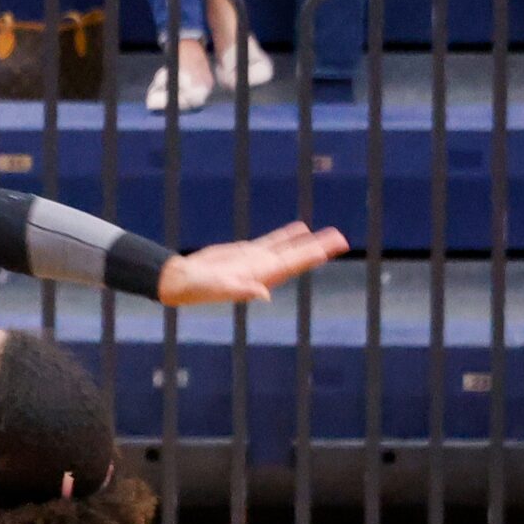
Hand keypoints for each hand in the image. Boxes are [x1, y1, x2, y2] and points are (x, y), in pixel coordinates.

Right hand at [157, 220, 349, 304]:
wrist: (181, 282)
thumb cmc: (197, 289)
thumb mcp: (220, 289)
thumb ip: (242, 291)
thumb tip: (264, 294)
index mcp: (261, 278)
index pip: (291, 264)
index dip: (310, 256)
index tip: (328, 249)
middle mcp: (264, 270)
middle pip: (297, 256)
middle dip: (319, 246)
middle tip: (343, 239)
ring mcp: (257, 261)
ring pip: (288, 247)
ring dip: (308, 240)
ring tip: (330, 233)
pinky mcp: (246, 252)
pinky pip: (273, 242)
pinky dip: (287, 235)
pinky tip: (299, 229)